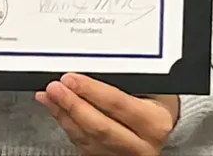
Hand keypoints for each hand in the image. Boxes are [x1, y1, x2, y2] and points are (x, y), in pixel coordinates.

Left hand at [37, 74, 178, 154]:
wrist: (164, 128)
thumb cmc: (155, 102)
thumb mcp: (150, 88)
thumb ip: (126, 81)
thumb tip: (89, 66)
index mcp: (154, 122)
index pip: (117, 104)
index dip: (91, 91)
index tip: (71, 79)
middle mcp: (141, 145)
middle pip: (99, 126)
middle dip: (72, 105)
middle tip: (54, 88)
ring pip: (88, 138)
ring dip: (64, 115)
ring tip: (49, 96)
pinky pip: (84, 145)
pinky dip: (67, 125)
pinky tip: (58, 111)